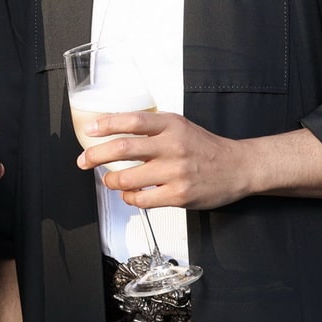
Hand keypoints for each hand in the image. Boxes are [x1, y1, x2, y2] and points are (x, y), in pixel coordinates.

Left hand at [74, 110, 253, 210]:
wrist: (237, 167)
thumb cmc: (204, 147)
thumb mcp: (180, 126)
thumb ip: (151, 127)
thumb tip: (113, 130)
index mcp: (171, 125)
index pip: (132, 121)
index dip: (106, 124)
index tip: (89, 130)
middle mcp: (173, 146)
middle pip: (123, 149)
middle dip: (96, 155)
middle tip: (84, 160)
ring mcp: (176, 172)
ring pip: (128, 179)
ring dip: (111, 181)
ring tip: (109, 180)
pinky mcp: (180, 195)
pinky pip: (142, 200)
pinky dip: (130, 198)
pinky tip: (130, 195)